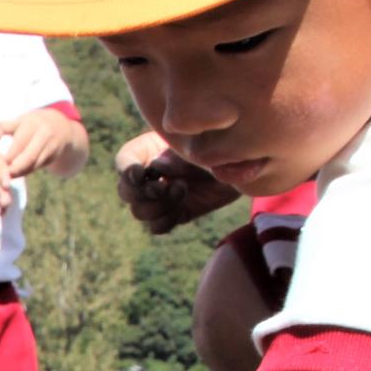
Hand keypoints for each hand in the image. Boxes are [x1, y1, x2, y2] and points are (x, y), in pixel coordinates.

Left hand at [0, 109, 89, 178]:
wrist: (61, 126)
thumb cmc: (31, 124)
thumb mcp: (18, 121)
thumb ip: (2, 127)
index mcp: (33, 124)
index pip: (19, 143)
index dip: (8, 155)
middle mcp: (44, 135)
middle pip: (28, 157)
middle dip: (14, 168)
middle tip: (1, 174)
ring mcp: (51, 146)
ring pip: (33, 164)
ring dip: (19, 172)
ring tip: (5, 177)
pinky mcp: (53, 157)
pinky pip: (37, 167)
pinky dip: (25, 172)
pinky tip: (15, 175)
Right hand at [113, 130, 240, 233]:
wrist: (247, 163)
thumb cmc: (221, 144)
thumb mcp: (197, 144)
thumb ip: (175, 156)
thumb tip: (156, 169)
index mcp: (151, 149)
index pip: (124, 160)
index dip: (126, 170)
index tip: (141, 174)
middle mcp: (152, 174)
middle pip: (125, 191)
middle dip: (141, 194)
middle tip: (163, 188)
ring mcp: (163, 196)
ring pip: (139, 212)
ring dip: (156, 207)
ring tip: (181, 192)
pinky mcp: (177, 213)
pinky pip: (157, 227)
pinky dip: (165, 221)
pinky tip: (181, 209)